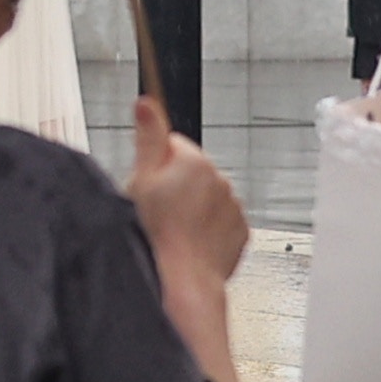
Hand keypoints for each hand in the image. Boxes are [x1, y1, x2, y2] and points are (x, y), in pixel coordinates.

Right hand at [128, 97, 248, 286]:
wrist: (184, 278)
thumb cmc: (158, 233)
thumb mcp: (139, 179)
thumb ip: (148, 137)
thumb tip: (146, 103)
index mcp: (194, 160)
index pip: (171, 145)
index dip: (154, 164)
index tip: (148, 185)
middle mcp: (220, 179)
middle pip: (190, 171)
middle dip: (175, 185)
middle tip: (157, 210)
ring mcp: (233, 206)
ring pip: (206, 197)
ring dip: (192, 207)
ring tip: (173, 228)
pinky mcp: (240, 231)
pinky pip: (221, 221)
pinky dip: (207, 228)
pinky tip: (190, 240)